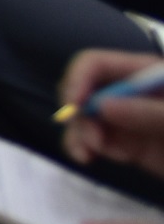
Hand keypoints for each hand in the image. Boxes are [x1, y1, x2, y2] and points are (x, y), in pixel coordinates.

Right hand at [61, 49, 163, 176]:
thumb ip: (150, 112)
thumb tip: (102, 106)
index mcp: (148, 75)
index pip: (97, 64)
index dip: (77, 80)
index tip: (73, 108)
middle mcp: (134, 94)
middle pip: (87, 91)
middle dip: (79, 115)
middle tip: (87, 144)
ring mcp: (133, 120)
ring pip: (88, 119)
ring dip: (80, 135)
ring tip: (87, 156)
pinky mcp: (134, 146)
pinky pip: (100, 141)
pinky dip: (91, 148)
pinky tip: (97, 159)